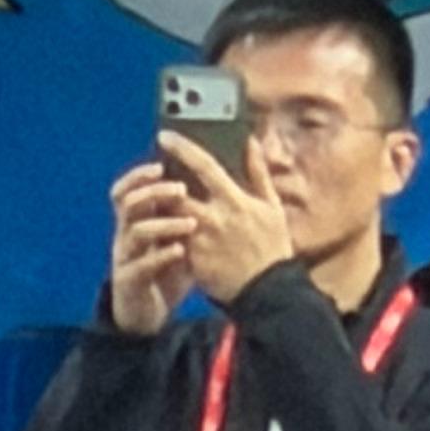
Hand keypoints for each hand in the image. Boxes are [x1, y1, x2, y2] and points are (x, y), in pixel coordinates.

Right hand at [107, 162, 202, 333]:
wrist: (148, 316)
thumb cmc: (166, 274)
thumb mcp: (180, 242)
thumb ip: (190, 218)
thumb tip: (218, 191)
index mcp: (135, 220)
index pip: (128, 188)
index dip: (140, 175)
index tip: (162, 163)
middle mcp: (125, 234)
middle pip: (127, 202)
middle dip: (153, 191)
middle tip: (181, 190)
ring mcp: (124, 257)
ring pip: (135, 231)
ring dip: (163, 223)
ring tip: (190, 223)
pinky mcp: (128, 282)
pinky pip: (141, 265)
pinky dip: (161, 257)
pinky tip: (181, 252)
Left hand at [148, 130, 294, 307]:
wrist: (269, 294)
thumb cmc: (273, 250)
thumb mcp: (272, 208)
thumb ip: (259, 174)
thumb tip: (251, 143)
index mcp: (234, 201)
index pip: (203, 165)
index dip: (182, 148)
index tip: (164, 136)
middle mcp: (214, 219)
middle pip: (176, 193)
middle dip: (162, 186)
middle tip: (156, 182)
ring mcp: (201, 241)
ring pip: (170, 219)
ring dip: (163, 212)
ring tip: (161, 209)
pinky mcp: (194, 262)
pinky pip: (174, 244)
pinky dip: (169, 237)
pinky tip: (168, 236)